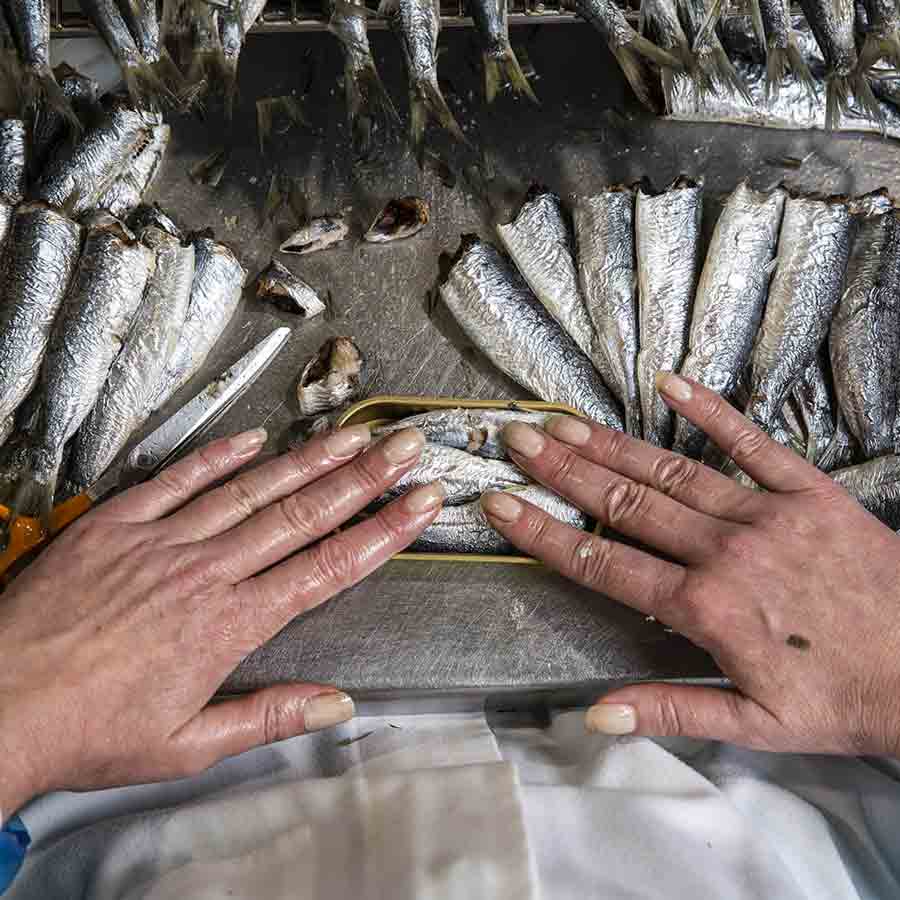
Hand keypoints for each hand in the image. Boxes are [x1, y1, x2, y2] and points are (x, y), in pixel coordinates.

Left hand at [0, 425, 441, 816]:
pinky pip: (177, 478)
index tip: (420, 504)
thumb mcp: (187, 745)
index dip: (382, 532)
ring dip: (308, 459)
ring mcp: (162, 540)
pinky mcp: (117, 523)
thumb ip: (268, 716)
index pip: (326, 568)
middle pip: (301, 515)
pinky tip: (255, 438)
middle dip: (363, 478)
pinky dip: (218, 455)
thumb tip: (338, 704)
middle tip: (405, 446)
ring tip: (353, 433)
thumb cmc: (91, 731)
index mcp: (230, 624)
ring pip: (251, 489)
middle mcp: (206, 571)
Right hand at [481, 373, 899, 755]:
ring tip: (565, 421)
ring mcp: (768, 514)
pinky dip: (711, 411)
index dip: (544, 533)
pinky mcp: (810, 491)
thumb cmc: (843, 700)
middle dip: (564, 471)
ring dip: (613, 445)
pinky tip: (671, 384)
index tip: (502, 504)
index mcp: (706, 608)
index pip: (604, 563)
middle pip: (626, 504)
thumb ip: (671, 711)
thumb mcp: (755, 725)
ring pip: (673, 472)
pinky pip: (753, 442)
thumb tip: (597, 712)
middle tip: (520, 439)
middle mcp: (727, 551)